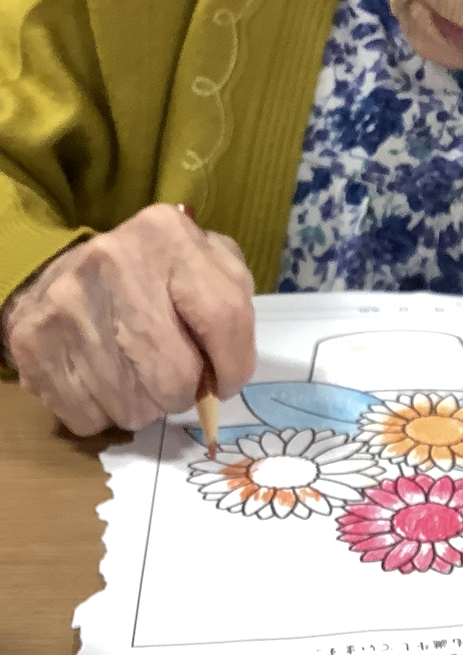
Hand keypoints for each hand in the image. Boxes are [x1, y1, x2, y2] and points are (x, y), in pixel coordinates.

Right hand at [1, 204, 255, 435]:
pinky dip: (107, 412)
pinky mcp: (33, 348)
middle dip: (187, 391)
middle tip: (180, 377)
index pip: (224, 316)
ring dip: (148, 404)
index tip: (229, 381)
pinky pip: (92, 420)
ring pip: (134, 407)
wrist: (60, 274)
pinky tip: (104, 378)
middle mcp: (113, 264)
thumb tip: (232, 364)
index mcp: (166, 233)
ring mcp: (67, 307)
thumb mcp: (202, 259)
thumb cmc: (150, 272)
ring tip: (139, 372)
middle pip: (175, 376)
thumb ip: (231, 297)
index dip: (236, 363)